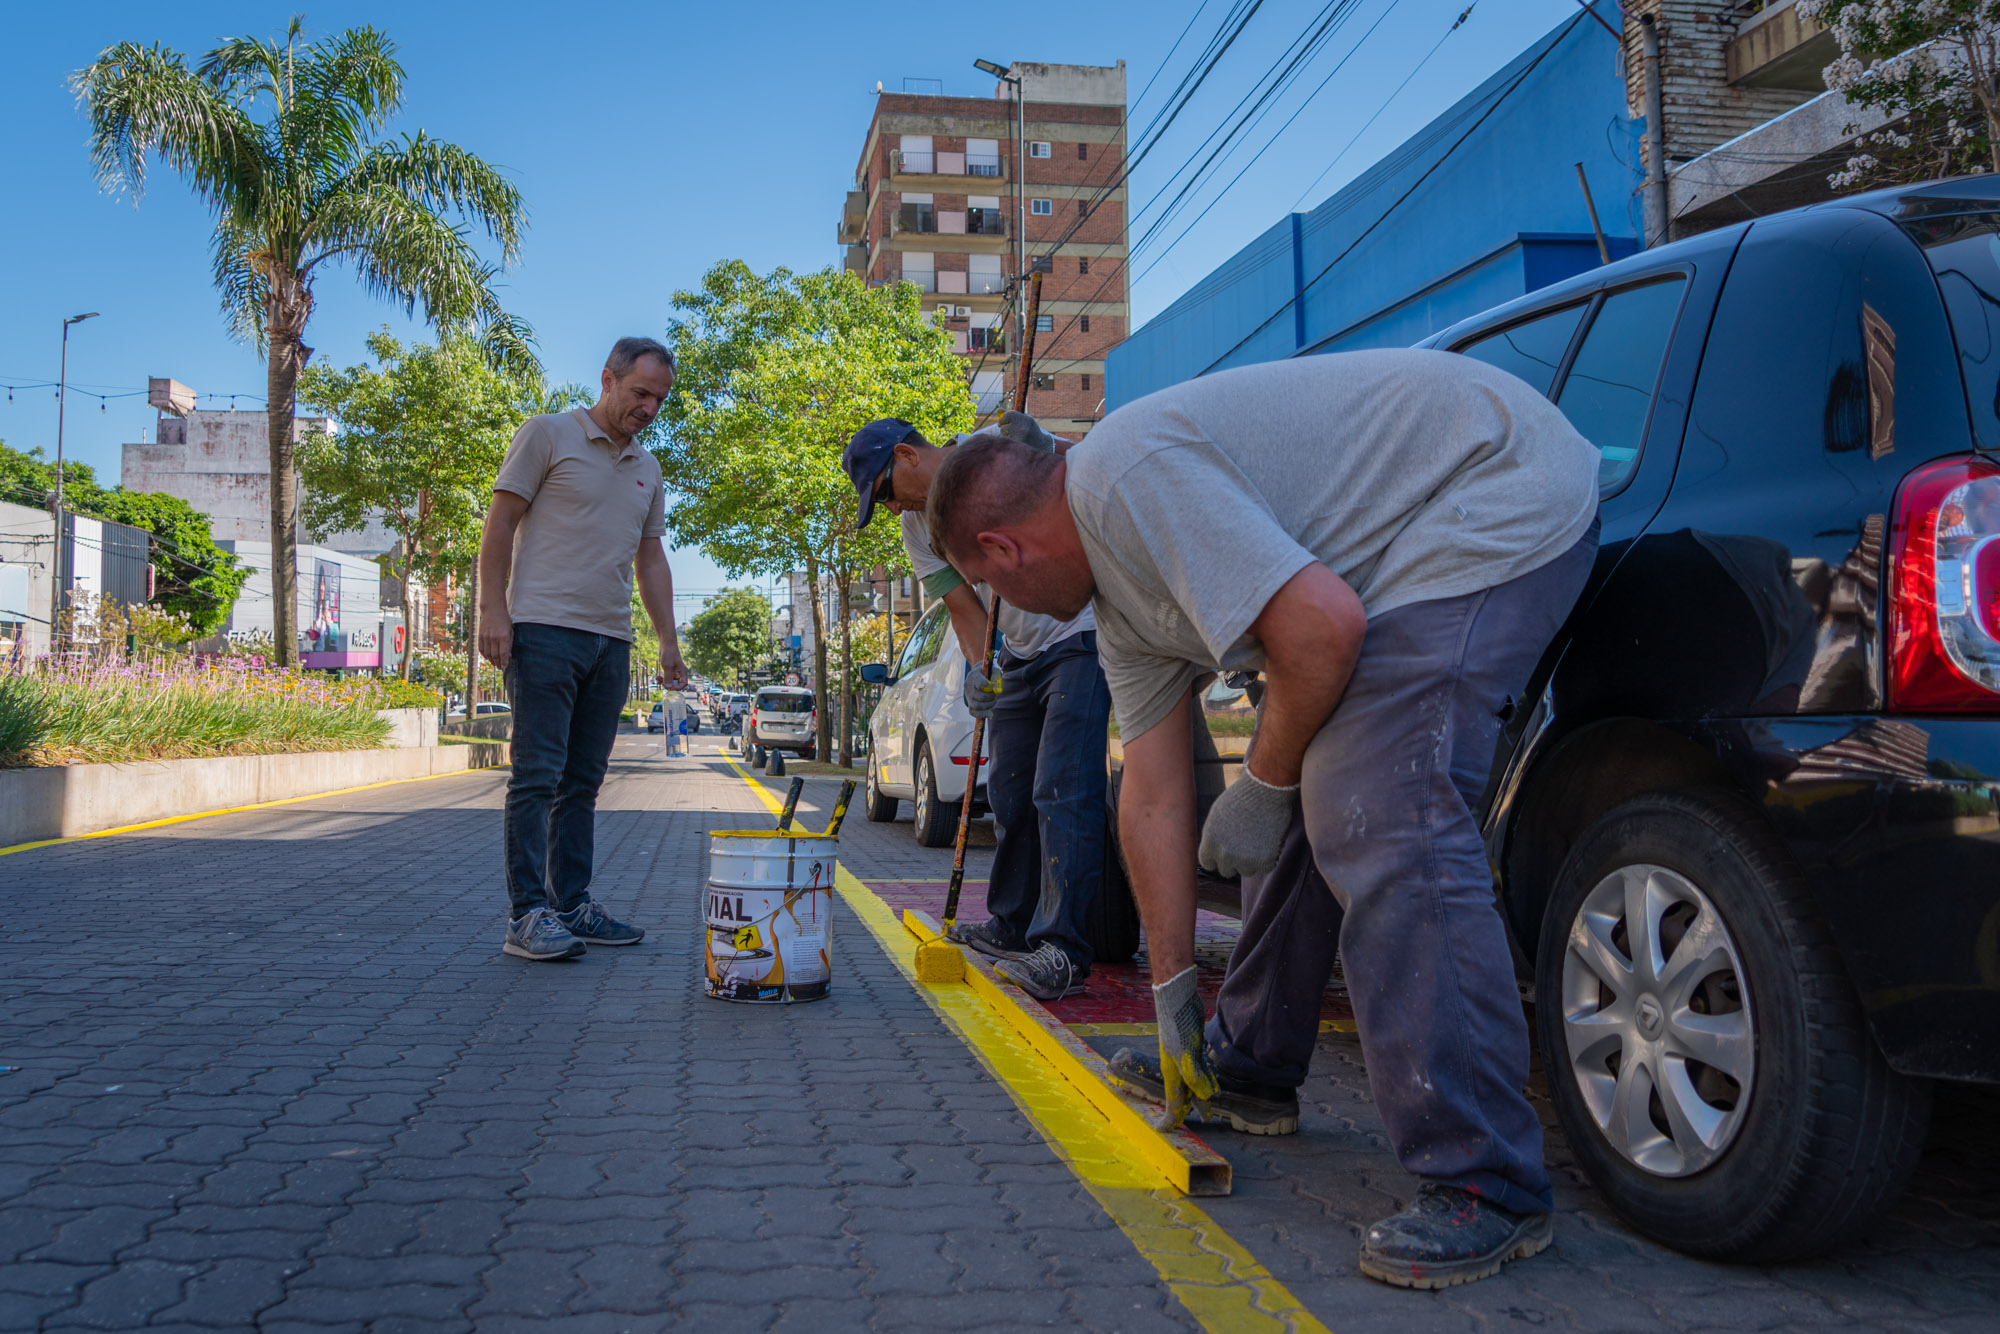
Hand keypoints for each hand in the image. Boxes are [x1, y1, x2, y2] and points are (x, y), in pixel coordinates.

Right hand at [478, 605, 512, 669]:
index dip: (504, 662)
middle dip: (498, 663)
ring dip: (491, 660)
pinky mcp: (480, 635)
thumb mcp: (510, 631)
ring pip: (487, 653)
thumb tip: (508, 656)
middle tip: (500, 667)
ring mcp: (486, 637)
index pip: (503, 653)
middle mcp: (494, 637)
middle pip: (495, 655)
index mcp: (503, 636)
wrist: (493, 610)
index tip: (505, 667)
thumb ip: (509, 644)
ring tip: (494, 664)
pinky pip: (481, 648)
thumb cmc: (504, 621)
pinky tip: (487, 657)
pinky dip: (484, 655)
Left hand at [659, 643, 688, 690]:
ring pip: (670, 682)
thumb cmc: (669, 654)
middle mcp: (679, 673)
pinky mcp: (669, 670)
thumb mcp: (667, 666)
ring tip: (657, 679)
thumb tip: (668, 687)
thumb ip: (668, 677)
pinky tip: (657, 677)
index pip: (683, 684)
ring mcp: (674, 672)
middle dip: (669, 685)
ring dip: (664, 682)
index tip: (669, 687)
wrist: (666, 645)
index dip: (677, 688)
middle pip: (676, 684)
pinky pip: (666, 678)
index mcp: (682, 672)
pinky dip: (662, 679)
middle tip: (662, 684)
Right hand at [962, 659, 1002, 718]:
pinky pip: (973, 712)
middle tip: (995, 694)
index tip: (996, 686)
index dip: (990, 687)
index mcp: (973, 676)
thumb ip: (996, 677)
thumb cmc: (989, 672)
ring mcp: (968, 696)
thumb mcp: (993, 670)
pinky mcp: (970, 703)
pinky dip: (982, 714)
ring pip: (976, 706)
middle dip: (991, 697)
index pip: (981, 684)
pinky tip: (990, 714)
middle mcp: (968, 687)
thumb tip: (997, 689)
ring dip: (989, 706)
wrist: (979, 674)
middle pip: (980, 697)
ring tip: (994, 701)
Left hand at [999, 409, 1057, 452]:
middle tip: (999, 425)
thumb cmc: (1029, 428)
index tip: (1000, 420)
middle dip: (1001, 424)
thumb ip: (1011, 414)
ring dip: (1003, 431)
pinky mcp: (1019, 441)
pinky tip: (1012, 438)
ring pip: (1004, 431)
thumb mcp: (1024, 418)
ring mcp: (1021, 434)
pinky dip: (1007, 437)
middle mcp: (1023, 426)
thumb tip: (998, 409)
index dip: (1003, 417)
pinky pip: (1007, 437)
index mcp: (1026, 418)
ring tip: (1008, 432)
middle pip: (1005, 423)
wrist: (1039, 442)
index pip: (1010, 415)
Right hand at [1152, 966, 1219, 1128]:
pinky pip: (1200, 1070)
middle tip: (1204, 1120)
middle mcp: (1177, 1067)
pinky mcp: (1193, 1047)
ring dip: (1202, 1095)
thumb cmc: (1178, 1026)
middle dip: (1192, 1108)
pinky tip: (1215, 1084)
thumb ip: (1195, 1076)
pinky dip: (1207, 1079)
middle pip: (1184, 1094)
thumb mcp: (1186, 1053)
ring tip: (1211, 1107)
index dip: (1171, 1117)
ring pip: (1194, 1082)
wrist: (1176, 1000)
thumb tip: (1205, 1096)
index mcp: (1172, 1072)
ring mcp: (1185, 1057)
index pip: (1172, 1101)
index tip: (1166, 1131)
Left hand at [1197, 763, 1298, 878]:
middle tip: (1244, 844)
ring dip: (1251, 860)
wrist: (1265, 791)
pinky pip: (1264, 868)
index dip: (1217, 857)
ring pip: (1246, 871)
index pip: (1208, 863)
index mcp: (1210, 843)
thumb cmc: (1241, 798)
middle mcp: (1225, 855)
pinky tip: (1268, 839)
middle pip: (1226, 871)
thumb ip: (1214, 837)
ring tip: (1257, 839)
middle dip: (1234, 860)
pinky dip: (1267, 858)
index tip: (1226, 850)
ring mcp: (1245, 861)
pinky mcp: (1264, 862)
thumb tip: (1215, 851)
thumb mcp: (1217, 817)